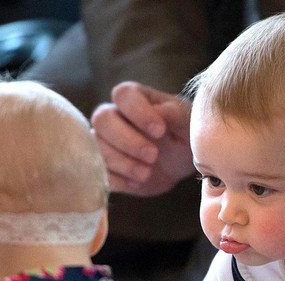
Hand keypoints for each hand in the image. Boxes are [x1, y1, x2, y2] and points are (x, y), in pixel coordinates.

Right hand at [91, 81, 194, 195]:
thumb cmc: (183, 134)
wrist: (180, 164)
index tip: (160, 131)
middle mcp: (113, 116)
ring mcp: (105, 141)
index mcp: (134, 98)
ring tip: (147, 173)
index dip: (138, 111)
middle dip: (127, 140)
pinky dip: (118, 180)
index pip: (123, 94)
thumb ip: (174, 114)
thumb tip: (159, 112)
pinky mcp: (105, 166)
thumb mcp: (186, 122)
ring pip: (97, 147)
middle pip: (102, 119)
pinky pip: (99, 172)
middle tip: (153, 155)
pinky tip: (137, 182)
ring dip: (123, 163)